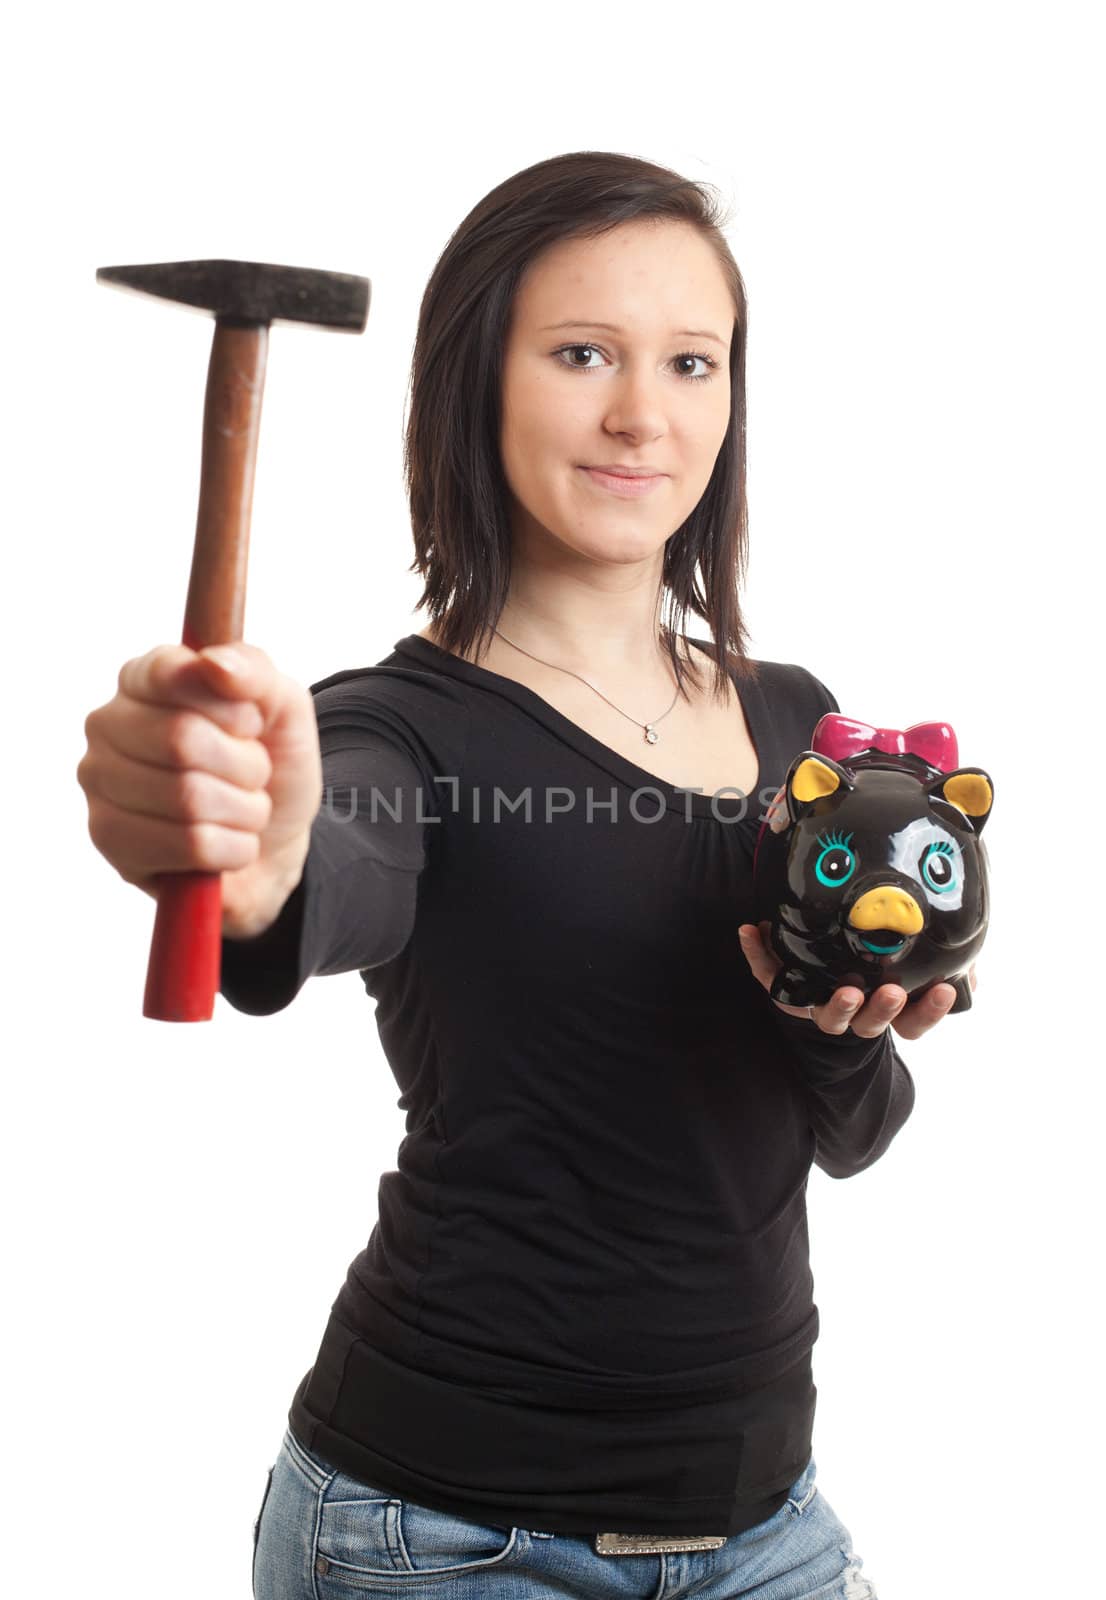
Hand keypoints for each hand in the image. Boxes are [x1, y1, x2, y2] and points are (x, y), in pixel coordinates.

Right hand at [78, 641, 322, 937]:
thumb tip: (215, 664)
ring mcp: (100, 785)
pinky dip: (235, 848)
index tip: (252, 724)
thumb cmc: (271, 764)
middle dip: (245, 764)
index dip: (232, 707)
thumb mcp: (282, 705)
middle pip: (181, 739)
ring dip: (245, 809)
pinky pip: (191, 845)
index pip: (171, 673)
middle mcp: (107, 725)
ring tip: (243, 809)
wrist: (277, 840)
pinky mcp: (110, 842)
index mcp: (141, 678)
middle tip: (255, 774)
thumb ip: (254, 670)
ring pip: (188, 798)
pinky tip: (229, 842)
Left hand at [737, 921, 977, 1041]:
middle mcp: (855, 1010)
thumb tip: (972, 974)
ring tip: (844, 989)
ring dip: (836, 1004)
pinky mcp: (787, 988)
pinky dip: (757, 955)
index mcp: (890, 1006)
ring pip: (827, 1014)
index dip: (928, 1011)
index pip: (913, 1022)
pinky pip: (770, 975)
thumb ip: (949, 961)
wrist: (829, 954)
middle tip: (889, 991)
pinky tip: (750, 931)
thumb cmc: (883, 955)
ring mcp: (820, 1002)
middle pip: (869, 1023)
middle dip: (881, 1010)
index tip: (943, 990)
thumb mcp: (920, 957)